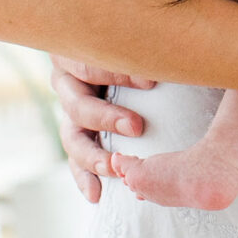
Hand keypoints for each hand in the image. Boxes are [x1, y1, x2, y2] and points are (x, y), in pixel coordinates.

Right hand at [50, 56, 158, 202]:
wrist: (141, 66)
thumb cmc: (145, 48)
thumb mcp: (144, 42)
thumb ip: (151, 48)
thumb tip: (168, 60)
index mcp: (78, 53)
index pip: (90, 64)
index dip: (117, 74)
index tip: (150, 83)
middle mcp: (69, 84)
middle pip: (77, 105)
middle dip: (106, 117)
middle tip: (137, 127)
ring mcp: (71, 113)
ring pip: (72, 138)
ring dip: (93, 155)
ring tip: (114, 168)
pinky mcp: (78, 138)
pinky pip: (75, 161)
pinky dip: (85, 178)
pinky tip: (96, 195)